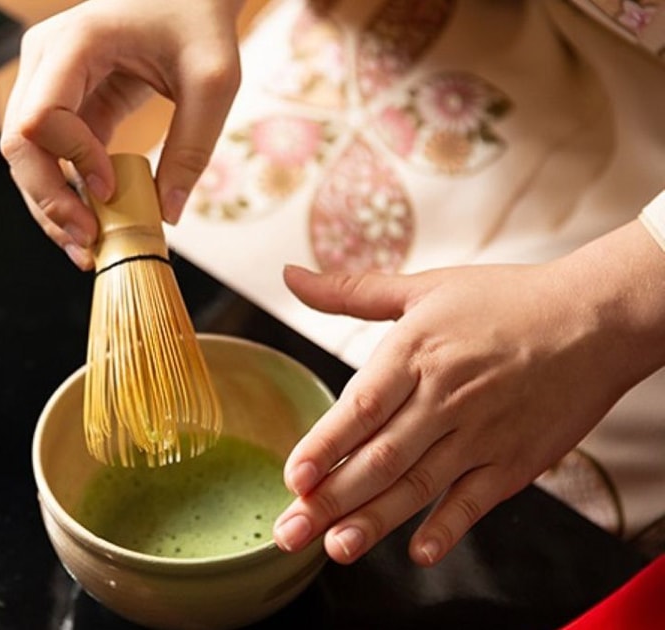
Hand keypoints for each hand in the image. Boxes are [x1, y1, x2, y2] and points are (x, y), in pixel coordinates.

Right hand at [0, 0, 244, 269]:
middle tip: (86, 243)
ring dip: (51, 204)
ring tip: (87, 246)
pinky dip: (68, 191)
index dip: (70, 162)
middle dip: (48, 200)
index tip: (110, 189)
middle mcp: (44, 59)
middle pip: (19, 144)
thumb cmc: (200, 18)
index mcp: (74, 42)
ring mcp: (46, 79)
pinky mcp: (62, 101)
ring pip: (26, 156)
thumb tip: (166, 215)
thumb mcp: (213, 80)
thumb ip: (193, 146)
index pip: (41, 117)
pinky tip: (93, 223)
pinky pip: (52, 154)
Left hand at [271, 219, 664, 565]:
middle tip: (290, 533)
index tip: (292, 477)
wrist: (596, 319)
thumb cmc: (505, 301)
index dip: (325, 445)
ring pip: (419, 484)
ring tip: (334, 548)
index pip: (362, 407)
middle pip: (381, 457)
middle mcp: (445, 397)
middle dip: (330, 499)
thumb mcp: (425, 287)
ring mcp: (482, 433)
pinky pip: (475, 501)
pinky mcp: (516, 461)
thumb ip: (352, 291)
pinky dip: (448, 528)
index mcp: (416, 353)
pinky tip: (419, 552)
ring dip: (374, 521)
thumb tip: (290, 274)